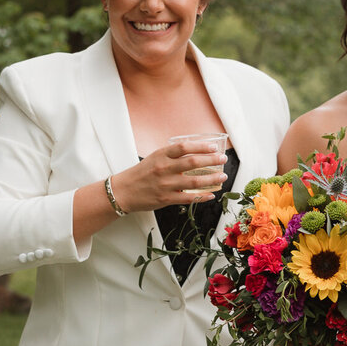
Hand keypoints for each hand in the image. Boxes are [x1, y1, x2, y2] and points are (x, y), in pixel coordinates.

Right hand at [110, 140, 227, 212]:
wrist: (124, 191)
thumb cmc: (140, 174)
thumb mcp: (154, 158)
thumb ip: (172, 156)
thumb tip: (194, 153)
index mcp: (161, 156)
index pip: (184, 147)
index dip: (201, 146)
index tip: (214, 147)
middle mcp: (164, 168)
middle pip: (193, 162)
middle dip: (212, 160)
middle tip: (223, 160)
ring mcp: (166, 184)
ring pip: (194, 181)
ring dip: (212, 179)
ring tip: (222, 177)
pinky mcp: (166, 199)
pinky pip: (189, 197)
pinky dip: (202, 196)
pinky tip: (211, 194)